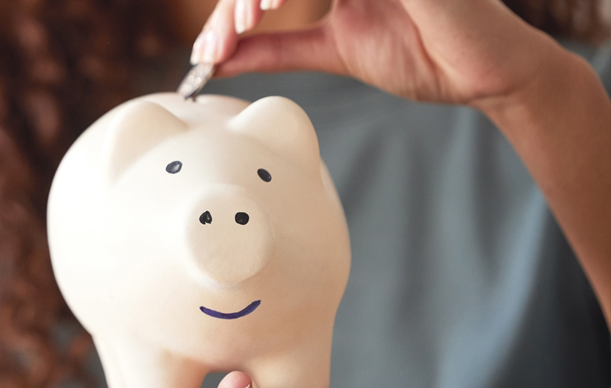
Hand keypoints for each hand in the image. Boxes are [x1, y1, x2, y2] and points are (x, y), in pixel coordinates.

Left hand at [192, 0, 581, 106]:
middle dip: (233, 5)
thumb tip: (218, 58)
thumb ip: (277, 48)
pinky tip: (271, 10)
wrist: (486, 75)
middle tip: (213, 49)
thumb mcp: (332, 49)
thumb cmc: (425, 54)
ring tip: (242, 27)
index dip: (231, 10)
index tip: (209, 53)